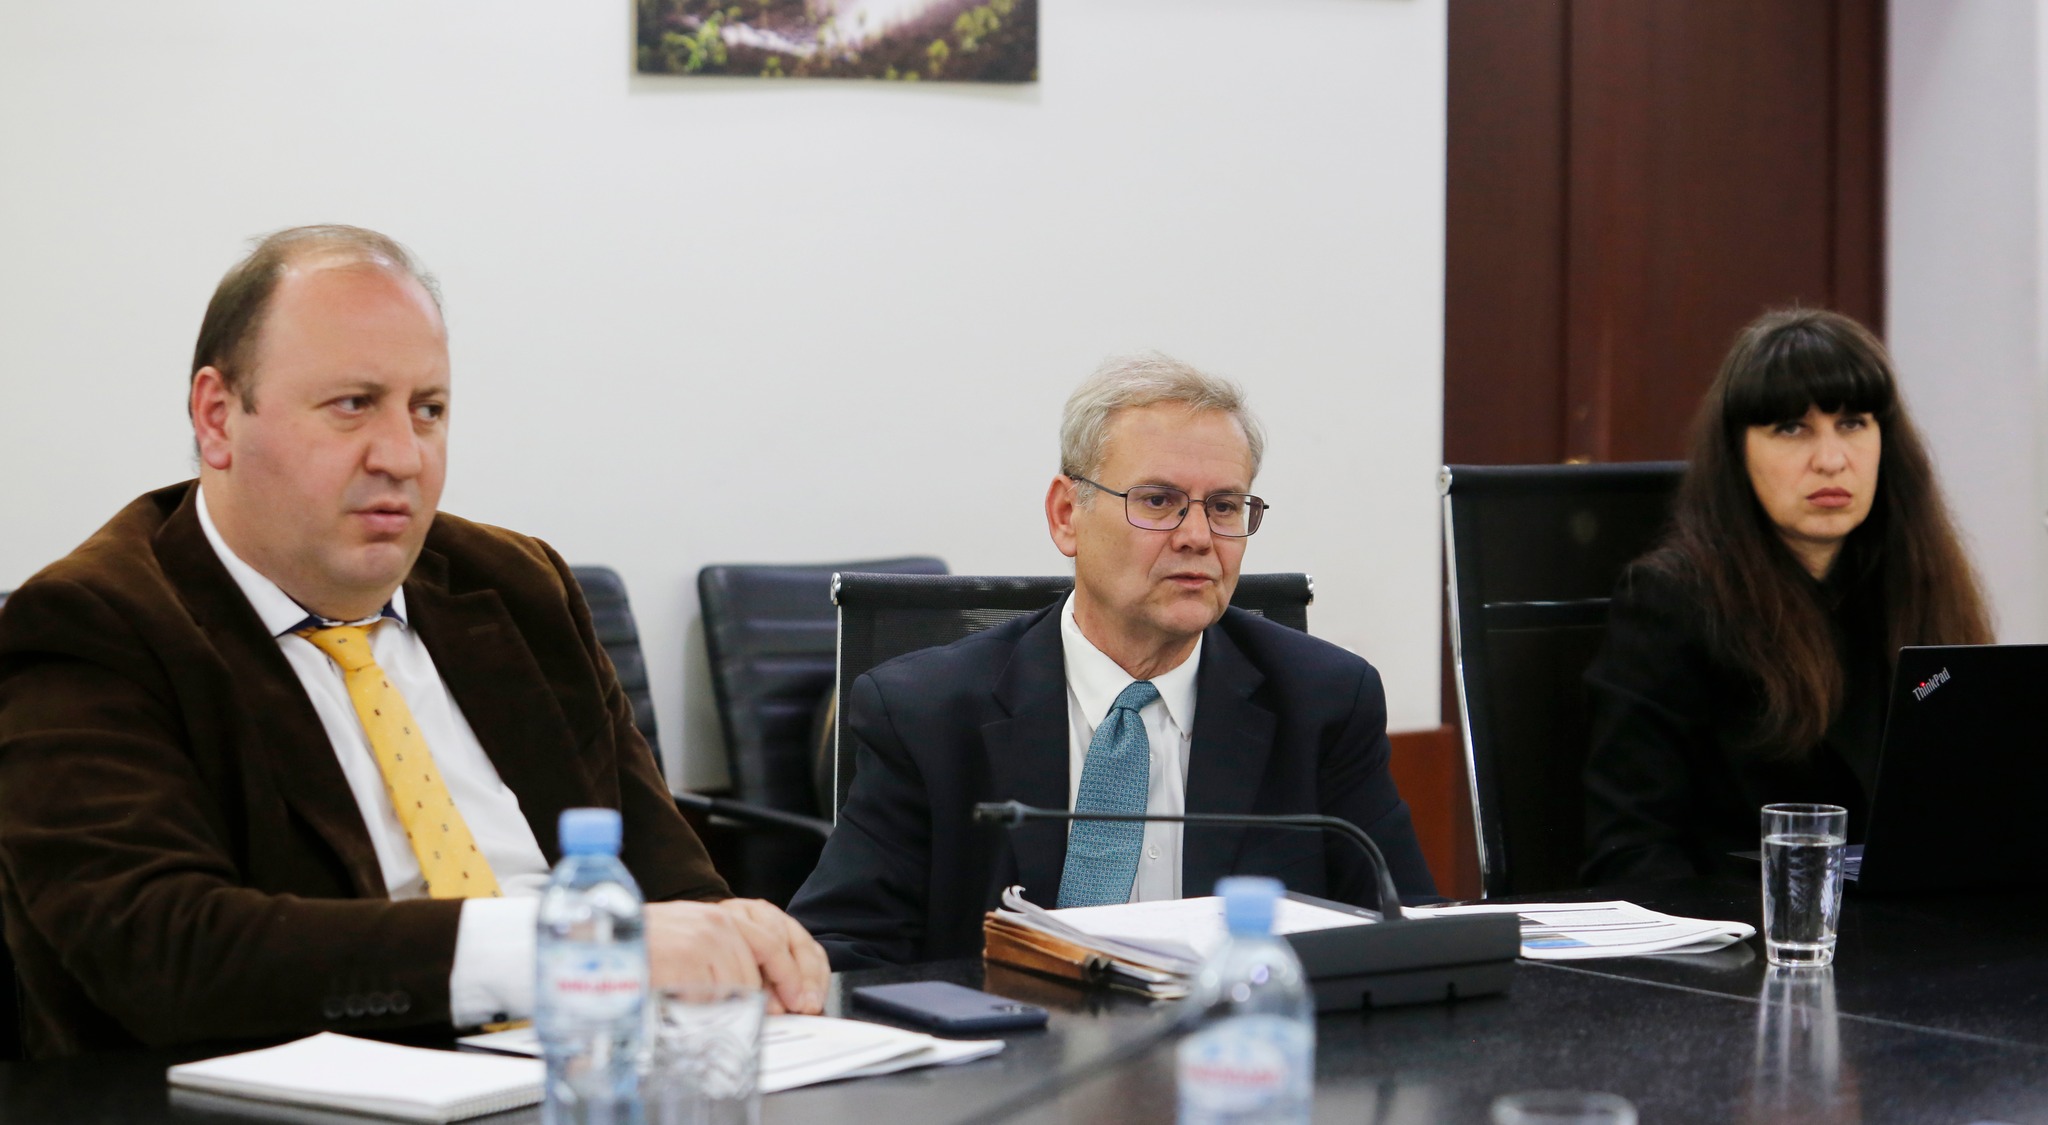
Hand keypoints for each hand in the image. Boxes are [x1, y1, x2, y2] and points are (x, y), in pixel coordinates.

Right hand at [642, 899, 829, 1014]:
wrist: (603, 941)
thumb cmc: (642, 946)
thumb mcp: (690, 939)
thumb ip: (722, 955)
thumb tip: (756, 990)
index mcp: (721, 918)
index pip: (771, 944)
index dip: (790, 975)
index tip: (800, 998)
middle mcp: (717, 924)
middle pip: (756, 973)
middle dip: (764, 1000)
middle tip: (760, 1016)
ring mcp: (704, 941)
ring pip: (736, 988)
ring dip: (720, 1002)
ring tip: (691, 996)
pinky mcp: (688, 960)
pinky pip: (710, 996)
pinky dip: (697, 1004)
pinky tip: (677, 995)